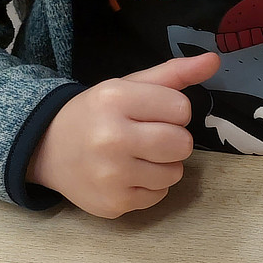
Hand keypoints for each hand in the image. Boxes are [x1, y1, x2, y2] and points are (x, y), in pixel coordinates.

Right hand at [27, 52, 220, 217]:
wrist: (47, 149)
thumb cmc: (97, 114)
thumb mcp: (129, 86)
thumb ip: (174, 73)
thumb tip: (214, 60)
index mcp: (115, 100)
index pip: (182, 108)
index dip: (173, 111)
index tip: (152, 114)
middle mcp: (111, 138)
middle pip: (182, 144)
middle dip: (173, 140)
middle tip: (148, 137)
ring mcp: (111, 175)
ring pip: (174, 173)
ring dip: (163, 165)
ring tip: (136, 157)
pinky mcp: (113, 203)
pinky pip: (159, 195)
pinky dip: (150, 186)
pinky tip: (127, 175)